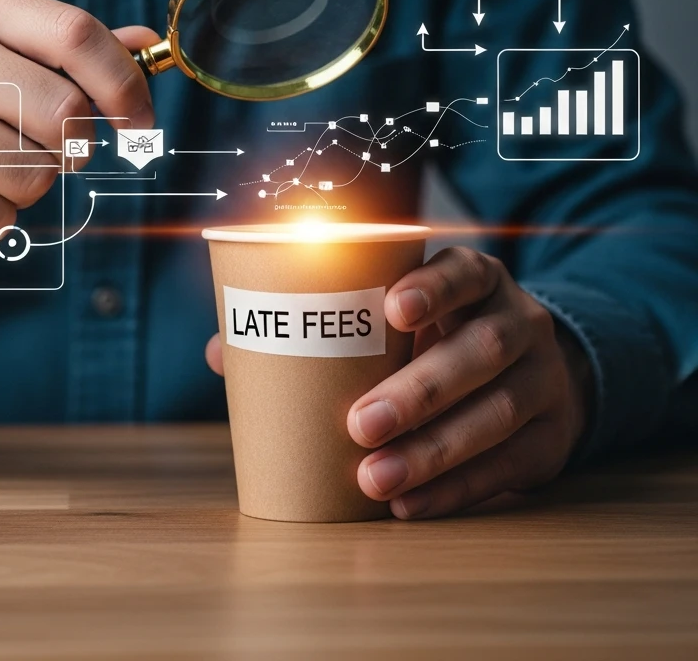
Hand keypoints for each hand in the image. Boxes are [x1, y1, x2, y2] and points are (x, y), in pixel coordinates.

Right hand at [0, 0, 157, 261]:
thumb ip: (70, 52)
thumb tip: (149, 41)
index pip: (77, 33)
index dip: (125, 84)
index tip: (140, 121)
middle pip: (68, 114)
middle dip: (72, 149)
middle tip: (41, 149)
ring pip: (38, 175)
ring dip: (27, 186)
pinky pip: (0, 217)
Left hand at [204, 247, 592, 519]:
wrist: (534, 376)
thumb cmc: (434, 341)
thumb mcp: (398, 322)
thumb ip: (320, 327)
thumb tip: (224, 350)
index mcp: (476, 282)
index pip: (464, 271)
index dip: (433, 287)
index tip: (390, 308)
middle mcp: (519, 323)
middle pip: (480, 350)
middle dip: (419, 389)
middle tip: (358, 423)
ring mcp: (544, 381)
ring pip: (498, 413)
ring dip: (434, 450)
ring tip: (373, 479)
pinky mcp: (552, 439)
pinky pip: (510, 467)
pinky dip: (457, 489)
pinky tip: (408, 504)